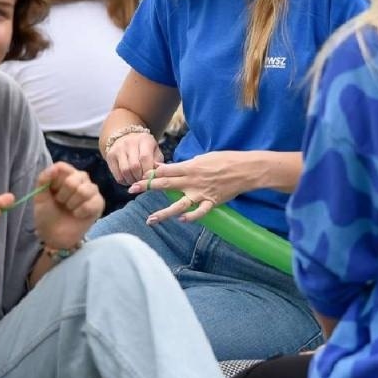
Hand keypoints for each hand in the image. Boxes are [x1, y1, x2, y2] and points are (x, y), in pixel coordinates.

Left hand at [33, 162, 102, 248]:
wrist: (54, 236)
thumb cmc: (47, 215)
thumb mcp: (40, 197)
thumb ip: (43, 180)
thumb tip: (53, 168)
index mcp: (64, 175)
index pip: (63, 167)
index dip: (56, 181)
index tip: (52, 192)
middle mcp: (80, 179)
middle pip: (74, 178)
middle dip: (64, 195)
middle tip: (61, 203)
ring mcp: (91, 190)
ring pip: (84, 190)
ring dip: (72, 203)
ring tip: (69, 209)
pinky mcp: (99, 203)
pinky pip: (93, 202)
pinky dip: (81, 211)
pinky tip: (77, 215)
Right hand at [106, 128, 163, 185]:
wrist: (125, 137)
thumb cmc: (145, 148)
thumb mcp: (154, 150)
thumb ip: (158, 162)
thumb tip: (157, 175)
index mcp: (144, 139)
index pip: (145, 158)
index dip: (148, 171)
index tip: (151, 178)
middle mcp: (129, 142)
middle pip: (134, 166)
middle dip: (140, 178)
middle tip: (143, 181)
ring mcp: (118, 149)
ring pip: (125, 171)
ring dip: (132, 180)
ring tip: (136, 181)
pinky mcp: (110, 156)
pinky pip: (117, 175)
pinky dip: (124, 181)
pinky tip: (128, 179)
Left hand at [131, 151, 252, 225]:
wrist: (246, 169)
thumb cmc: (225, 160)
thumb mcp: (203, 157)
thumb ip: (187, 165)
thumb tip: (172, 168)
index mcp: (190, 167)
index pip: (165, 170)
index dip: (150, 173)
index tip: (138, 177)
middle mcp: (192, 180)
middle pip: (165, 184)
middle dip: (147, 187)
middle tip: (132, 190)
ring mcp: (201, 193)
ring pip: (179, 204)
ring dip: (164, 212)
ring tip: (150, 220)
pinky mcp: (212, 202)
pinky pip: (200, 212)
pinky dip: (191, 217)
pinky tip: (182, 220)